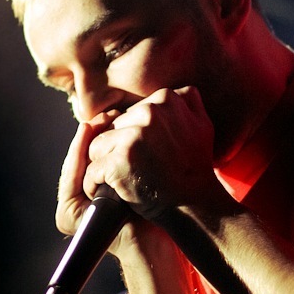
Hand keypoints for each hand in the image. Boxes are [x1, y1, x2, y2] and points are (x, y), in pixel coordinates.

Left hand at [83, 86, 221, 220]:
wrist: (195, 202)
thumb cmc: (196, 166)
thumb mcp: (201, 125)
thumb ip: (187, 103)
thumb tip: (177, 91)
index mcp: (165, 99)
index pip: (129, 115)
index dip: (132, 137)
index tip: (145, 155)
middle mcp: (148, 112)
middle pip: (112, 129)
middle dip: (116, 149)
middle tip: (134, 169)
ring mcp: (132, 136)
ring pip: (97, 147)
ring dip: (103, 165)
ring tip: (120, 180)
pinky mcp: (118, 160)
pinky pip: (92, 170)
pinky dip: (94, 185)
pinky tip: (108, 193)